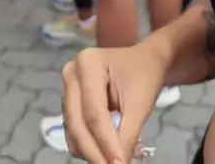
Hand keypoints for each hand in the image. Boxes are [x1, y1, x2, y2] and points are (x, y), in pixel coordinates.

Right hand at [63, 39, 168, 163]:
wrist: (147, 61)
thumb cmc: (146, 75)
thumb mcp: (140, 104)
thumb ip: (127, 136)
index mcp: (88, 64)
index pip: (94, 114)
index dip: (106, 144)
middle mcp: (71, 74)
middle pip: (78, 124)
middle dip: (96, 152)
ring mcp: (67, 88)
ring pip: (73, 131)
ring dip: (91, 151)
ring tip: (113, 160)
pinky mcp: (69, 101)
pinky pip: (74, 131)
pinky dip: (89, 145)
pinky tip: (106, 151)